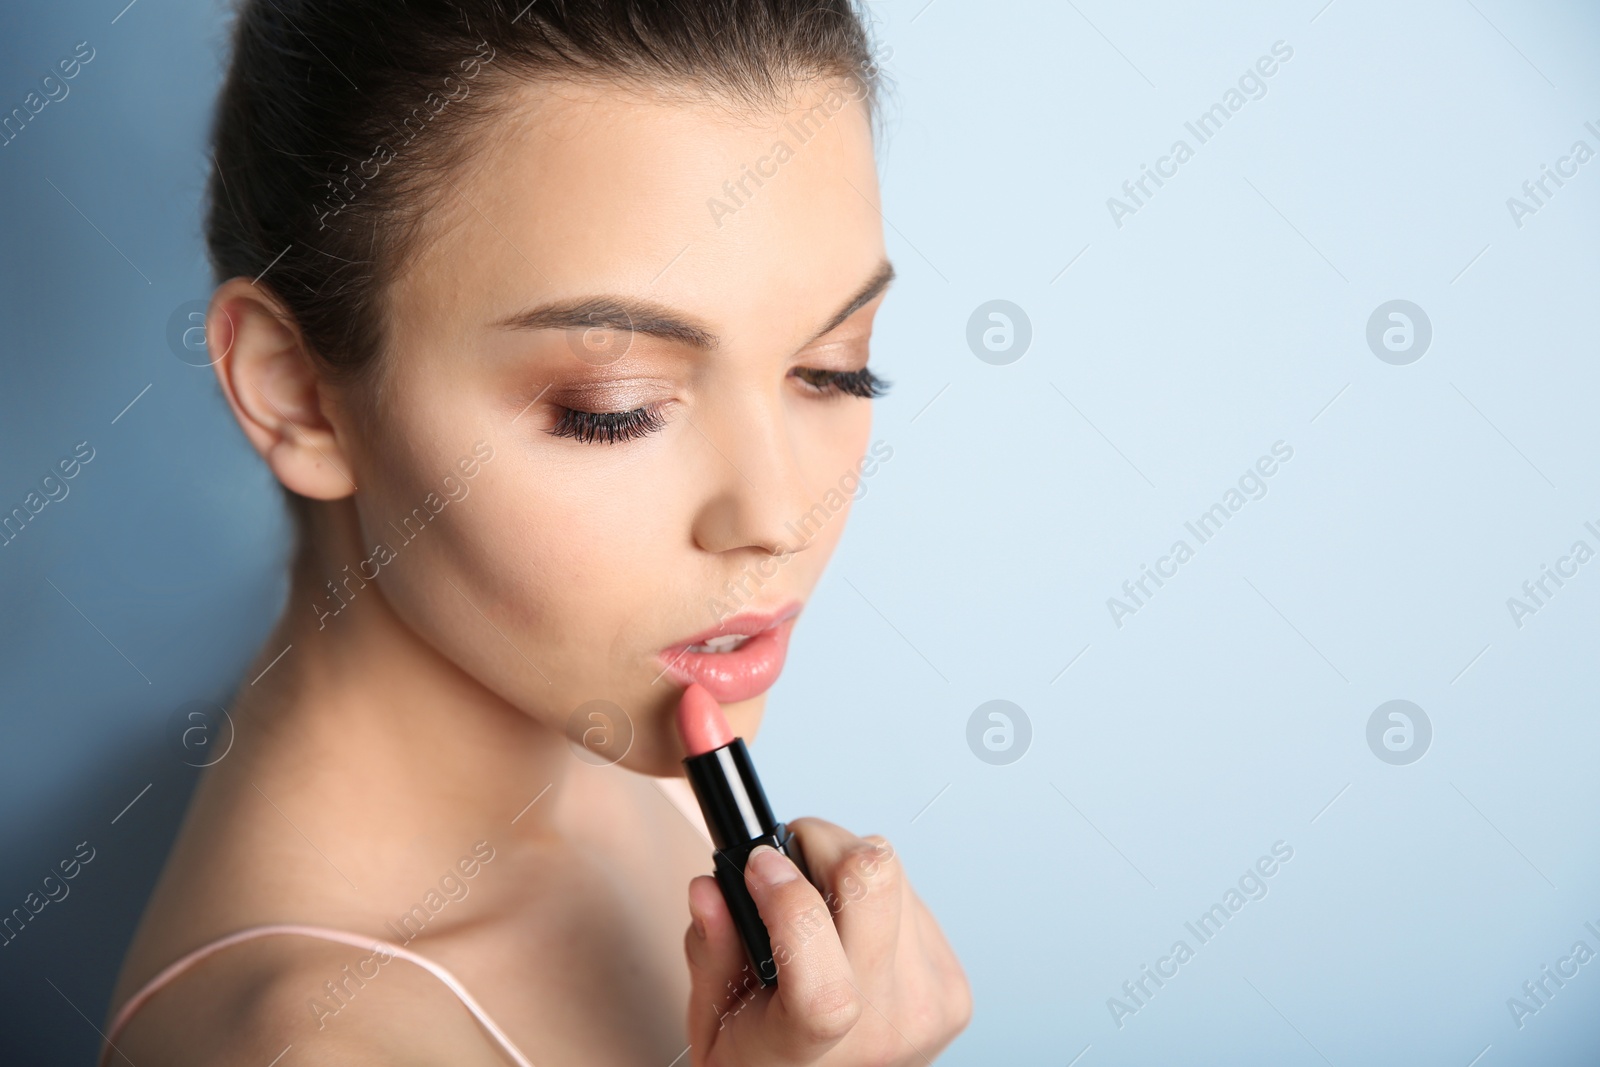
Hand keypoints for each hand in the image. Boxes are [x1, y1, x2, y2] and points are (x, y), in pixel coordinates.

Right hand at [684, 817, 971, 1064]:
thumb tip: (710, 887)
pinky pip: (914, 898)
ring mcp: (929, 1004)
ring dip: (847, 870)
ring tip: (819, 910)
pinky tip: (853, 935)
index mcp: (813, 1046)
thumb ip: (711, 951)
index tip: (756, 867)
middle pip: (874, 880)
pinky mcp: (955, 987)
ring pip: (894, 873)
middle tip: (785, 862)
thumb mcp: (714, 1021)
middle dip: (819, 844)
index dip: (789, 901)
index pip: (824, 978)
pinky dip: (877, 898)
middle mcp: (886, 1024)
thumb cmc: (769, 1062)